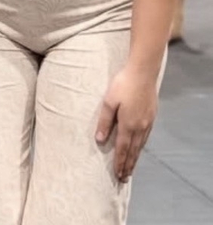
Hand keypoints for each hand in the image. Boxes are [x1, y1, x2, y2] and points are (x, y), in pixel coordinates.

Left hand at [95, 65, 158, 181]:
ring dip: (135, 158)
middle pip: (133, 151)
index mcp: (128, 125)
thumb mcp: (109, 102)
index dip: (119, 163)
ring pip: (140, 146)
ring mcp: (147, 123)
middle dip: (128, 165)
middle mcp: (139, 127)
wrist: (143, 73)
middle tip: (124, 178)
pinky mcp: (151, 117)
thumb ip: (104, 122)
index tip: (118, 175)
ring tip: (131, 168)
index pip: (122, 149)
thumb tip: (100, 140)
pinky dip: (141, 147)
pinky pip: (145, 138)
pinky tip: (138, 148)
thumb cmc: (123, 85)